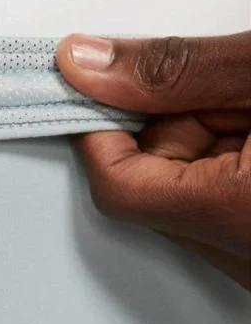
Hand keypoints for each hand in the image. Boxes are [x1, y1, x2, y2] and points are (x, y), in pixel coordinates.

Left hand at [56, 32, 250, 289]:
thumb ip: (176, 73)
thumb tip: (89, 68)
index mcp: (239, 213)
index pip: (118, 186)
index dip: (99, 133)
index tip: (96, 93)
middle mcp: (246, 256)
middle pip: (149, 192)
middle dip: (165, 132)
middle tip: (212, 92)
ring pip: (182, 200)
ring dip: (200, 146)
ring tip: (249, 114)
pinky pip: (215, 210)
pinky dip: (223, 165)